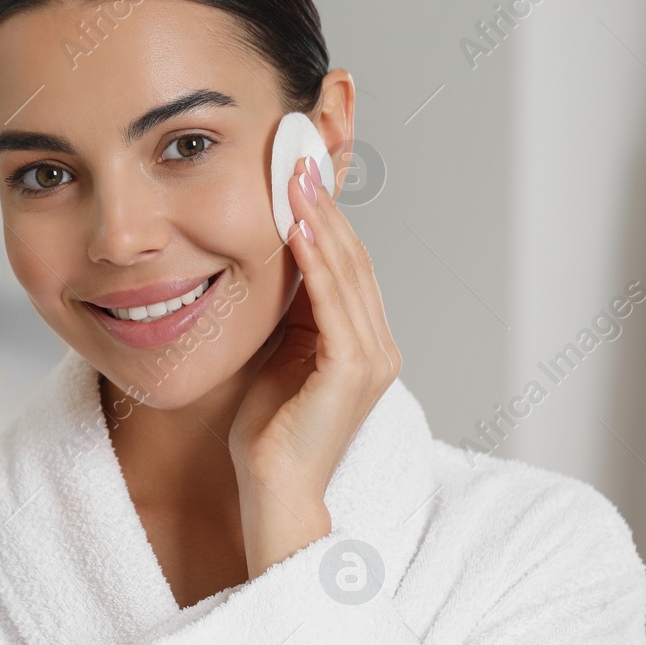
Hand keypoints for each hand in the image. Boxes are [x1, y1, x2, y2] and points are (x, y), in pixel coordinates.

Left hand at [229, 154, 401, 576]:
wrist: (272, 490)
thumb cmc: (268, 432)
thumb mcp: (278, 354)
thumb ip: (289, 313)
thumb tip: (274, 259)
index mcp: (362, 342)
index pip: (346, 263)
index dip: (325, 214)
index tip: (298, 170)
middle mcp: (377, 346)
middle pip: (353, 258)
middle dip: (325, 203)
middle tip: (300, 154)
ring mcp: (371, 358)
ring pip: (347, 272)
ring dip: (320, 220)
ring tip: (297, 175)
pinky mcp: (353, 371)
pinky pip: (335, 303)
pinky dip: (317, 261)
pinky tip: (296, 227)